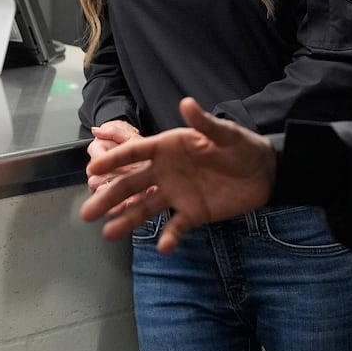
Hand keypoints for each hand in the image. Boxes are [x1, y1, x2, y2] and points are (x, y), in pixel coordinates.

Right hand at [79, 98, 276, 253]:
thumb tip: (186, 103)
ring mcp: (177, 194)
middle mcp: (165, 172)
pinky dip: (170, 238)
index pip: (135, 153)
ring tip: (107, 234)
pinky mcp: (193, 213)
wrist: (265, 173)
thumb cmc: (242, 147)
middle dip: (108, 197)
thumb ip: (205, 123)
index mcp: (167, 148)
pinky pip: (177, 227)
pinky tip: (162, 247)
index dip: (114, 160)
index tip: (93, 167)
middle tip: (86, 212)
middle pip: (131, 185)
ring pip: (145, 208)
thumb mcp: (226, 134)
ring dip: (127, 221)